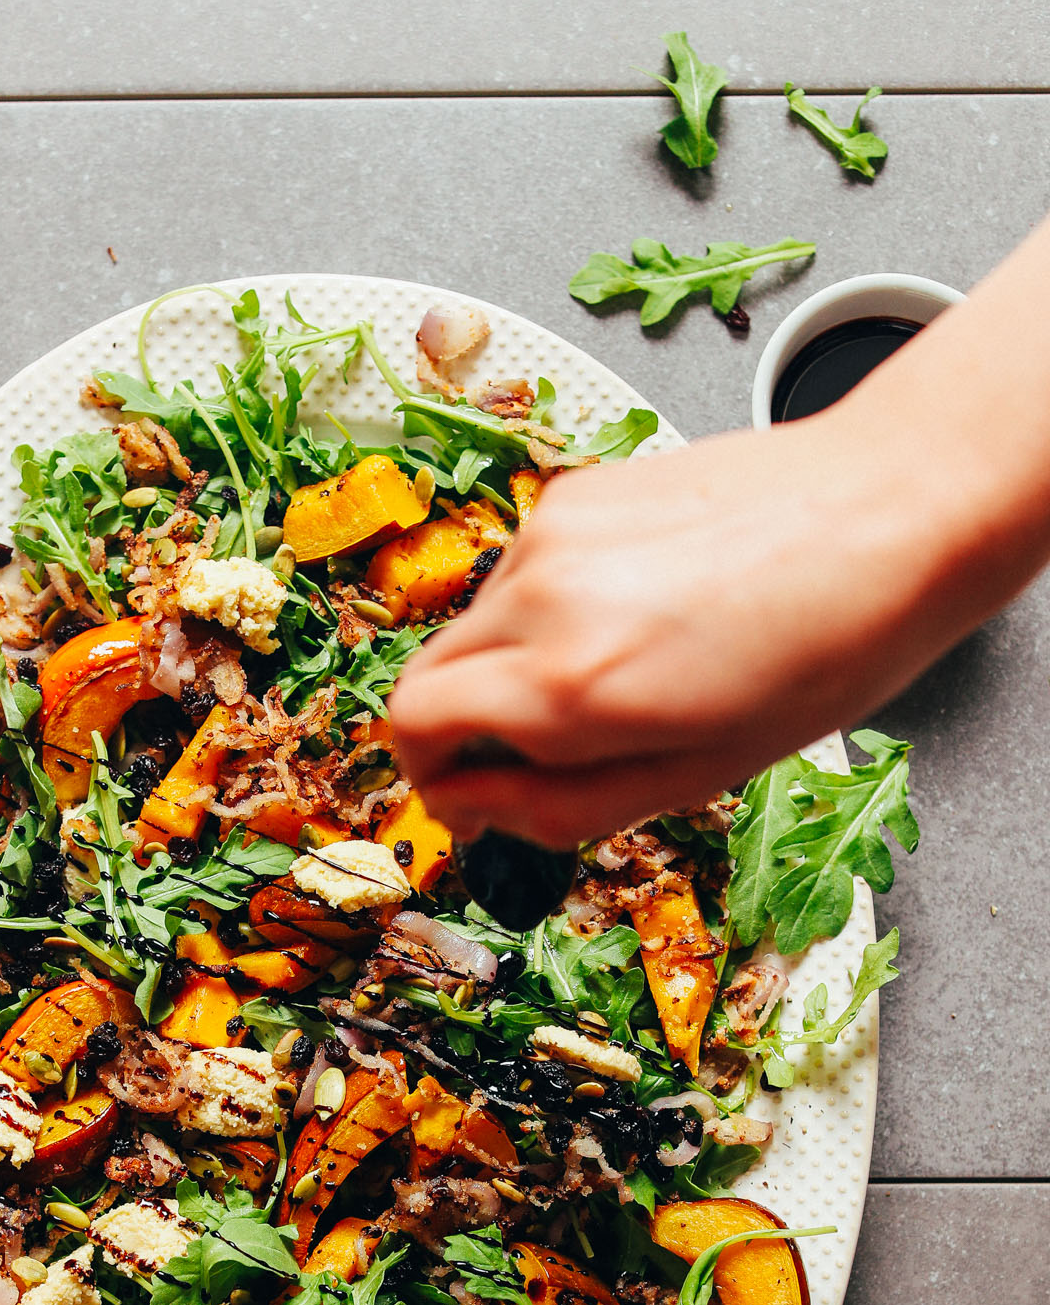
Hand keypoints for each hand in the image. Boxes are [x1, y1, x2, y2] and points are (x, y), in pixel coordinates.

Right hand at [387, 401, 983, 848]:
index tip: (472, 802)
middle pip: (426, 676)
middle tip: (533, 760)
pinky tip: (638, 619)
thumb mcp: (695, 775)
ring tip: (617, 680)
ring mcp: (552, 534)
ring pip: (475, 627)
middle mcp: (540, 596)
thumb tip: (477, 811)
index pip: (414, 730)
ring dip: (510, 670)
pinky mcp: (577, 493)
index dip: (433, 781)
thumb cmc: (825, 648)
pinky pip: (522, 576)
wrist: (891, 510)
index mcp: (568, 683)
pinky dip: (548, 614)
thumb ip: (561, 806)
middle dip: (461, 731)